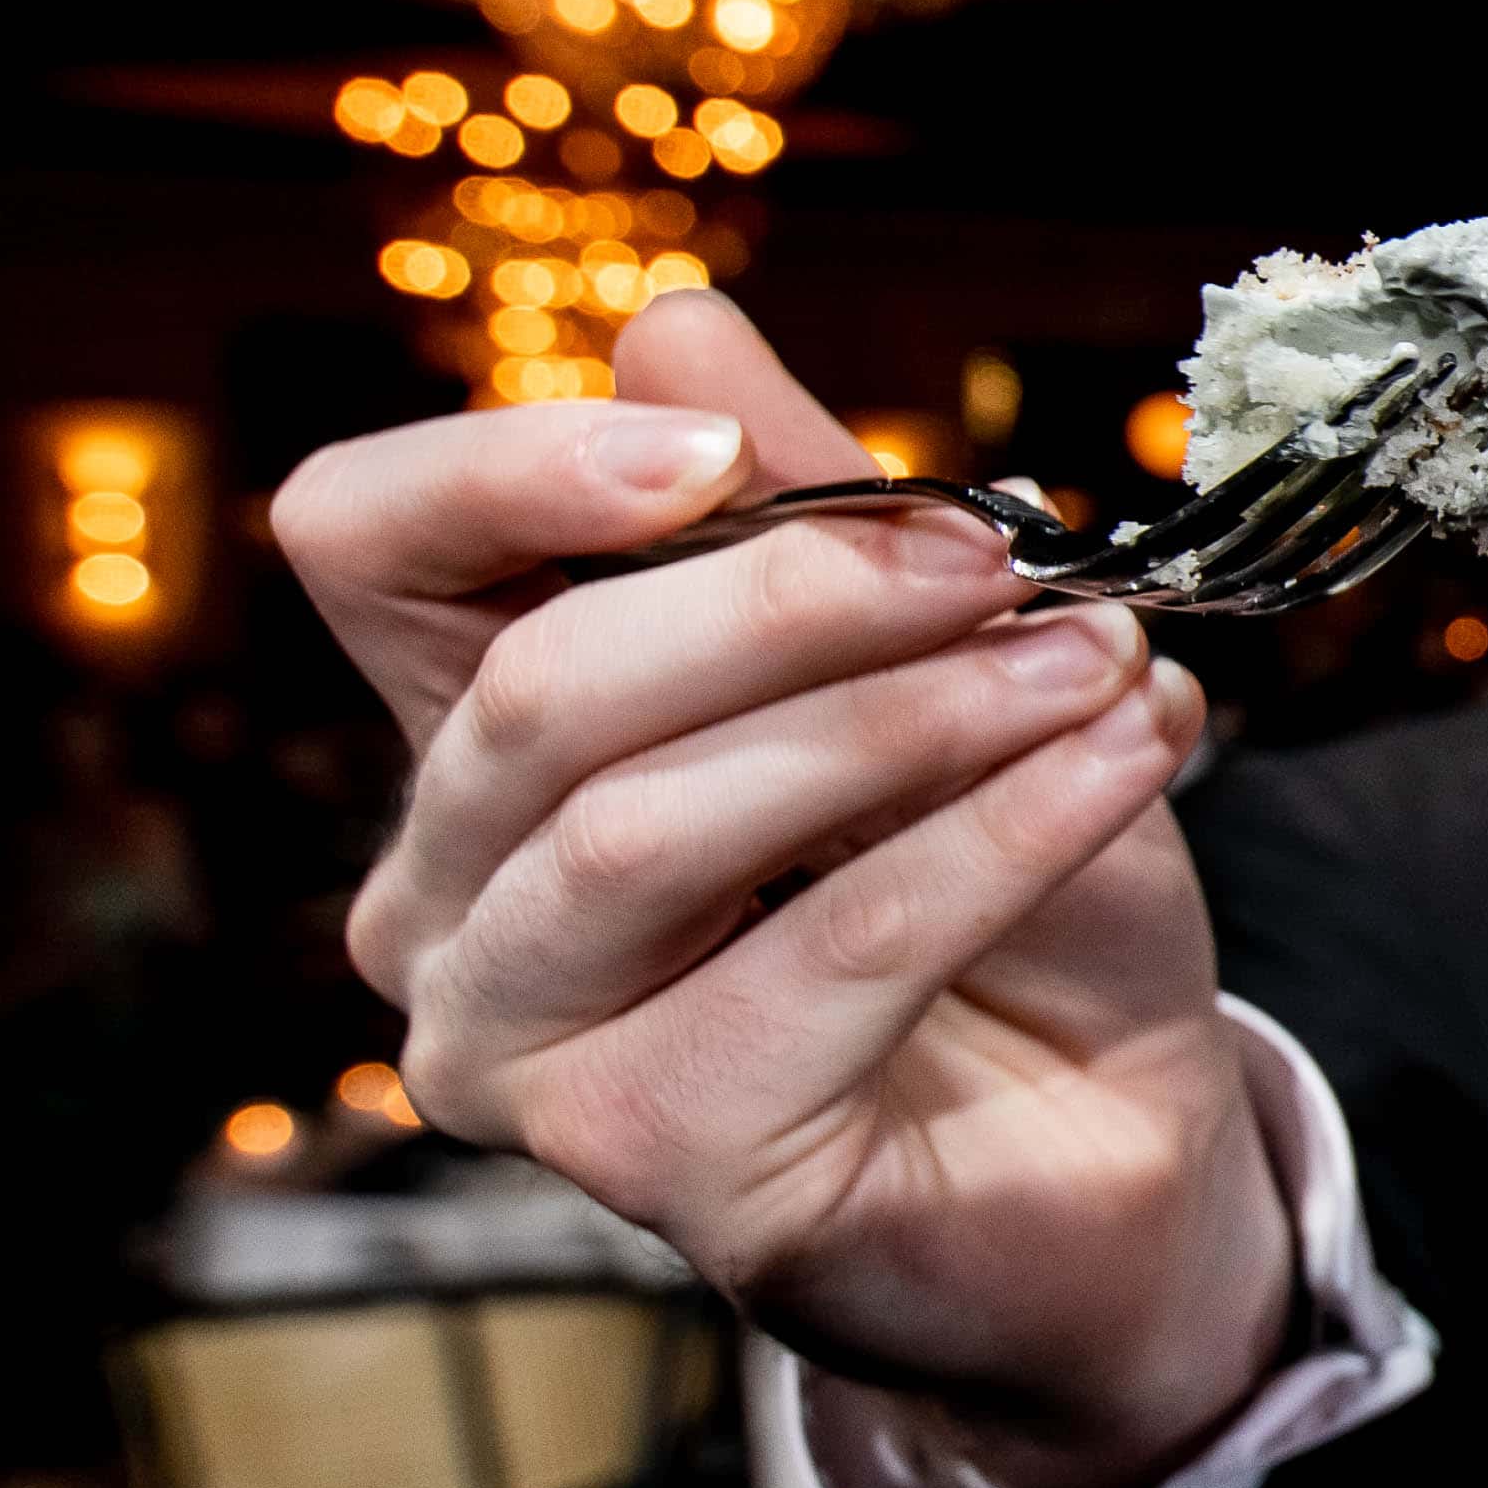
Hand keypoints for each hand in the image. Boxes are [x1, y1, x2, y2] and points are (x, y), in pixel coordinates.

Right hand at [272, 292, 1291, 1487]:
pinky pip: (816, 957)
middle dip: (793, 596)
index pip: (367, 550)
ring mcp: (517, 1046)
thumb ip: (812, 511)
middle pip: (538, 687)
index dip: (505, 473)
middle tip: (1006, 558)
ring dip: (906, 719)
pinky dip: (992, 841)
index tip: (715, 450)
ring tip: (1093, 666)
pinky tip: (1119, 769)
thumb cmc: (1009, 905)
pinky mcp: (645, 1160)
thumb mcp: (938, 666)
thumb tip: (676, 328)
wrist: (1117, 1152)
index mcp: (484, 738)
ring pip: (653, 828)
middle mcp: (451, 895)